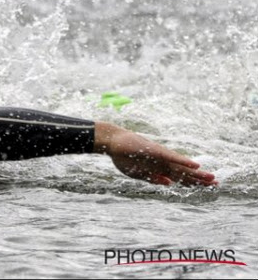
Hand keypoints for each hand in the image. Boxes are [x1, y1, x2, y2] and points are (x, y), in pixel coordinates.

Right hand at [94, 122, 217, 185]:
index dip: (193, 183)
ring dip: (197, 173)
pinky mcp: (156, 151)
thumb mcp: (136, 173)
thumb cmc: (122, 157)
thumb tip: (169, 183)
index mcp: (158, 169)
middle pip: (185, 173)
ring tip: (212, 177)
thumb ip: (153, 178)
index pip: (180, 177)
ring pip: (182, 166)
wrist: (112, 142)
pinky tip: (195, 165)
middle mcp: (162, 163)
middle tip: (217, 183)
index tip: (206, 188)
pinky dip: (184, 161)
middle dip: (200, 180)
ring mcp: (160, 157)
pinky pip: (172, 157)